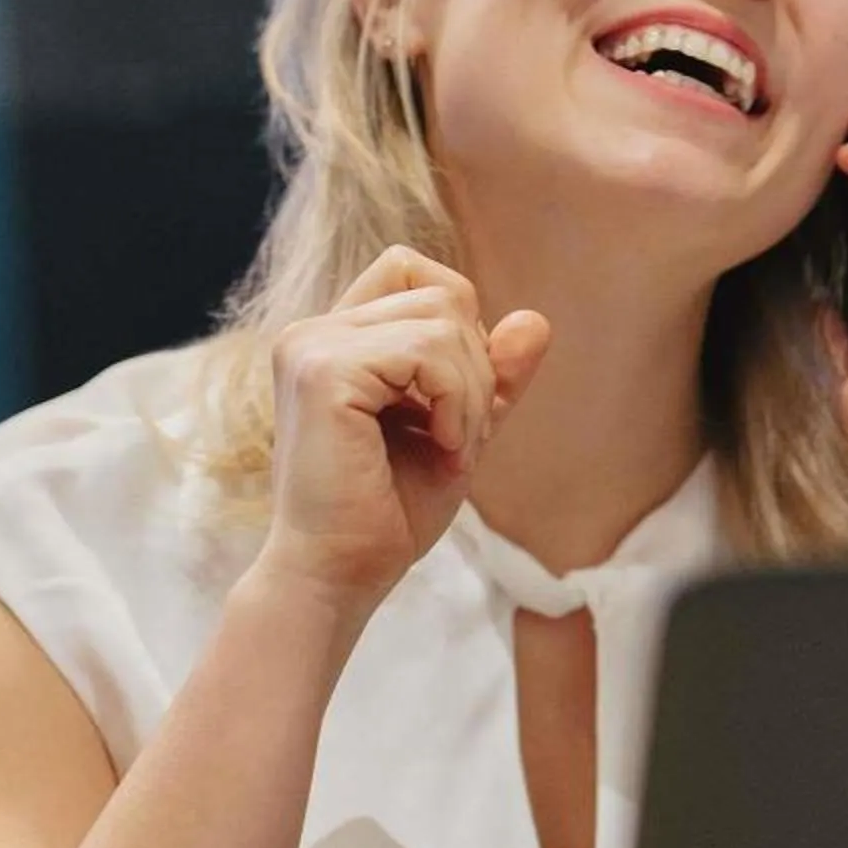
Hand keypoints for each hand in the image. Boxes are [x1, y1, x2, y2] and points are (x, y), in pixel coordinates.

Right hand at [258, 246, 552, 611]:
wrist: (339, 579)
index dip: (459, 325)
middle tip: (459, 438)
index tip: (453, 404)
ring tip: (450, 449)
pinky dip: (455, 401)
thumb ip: (492, 377)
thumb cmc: (387, 515)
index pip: (411, 269)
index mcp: (334, 340)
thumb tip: (536, 321)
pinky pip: (427, 349)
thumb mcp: (459, 433)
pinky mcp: (322, 372)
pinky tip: (442, 449)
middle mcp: (313, 332)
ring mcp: (311, 346)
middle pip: (441, 292)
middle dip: (476, 367)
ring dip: (470, 391)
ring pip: (442, 317)